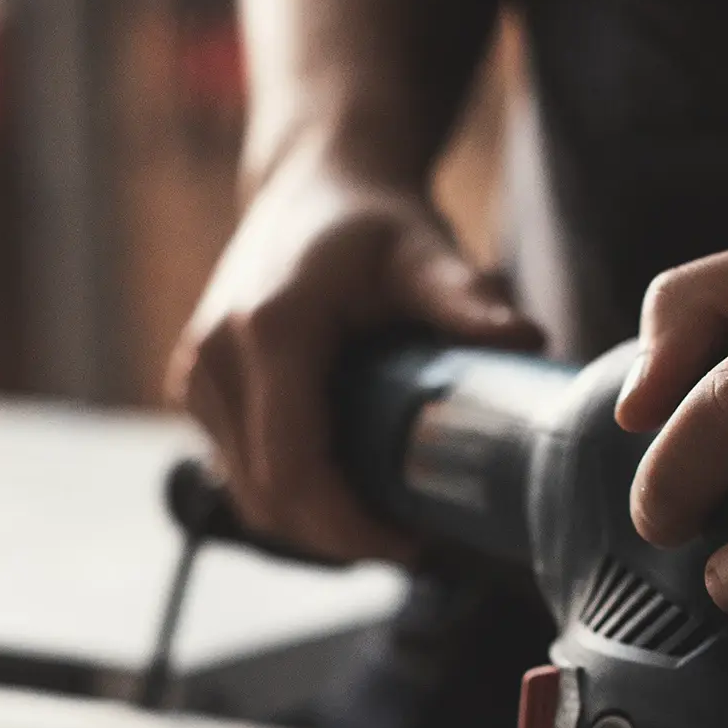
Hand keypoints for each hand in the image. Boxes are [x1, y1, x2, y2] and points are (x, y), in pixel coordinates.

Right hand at [168, 155, 542, 561]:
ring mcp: (197, 378)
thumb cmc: (373, 221)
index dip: (350, 528)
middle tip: (410, 544)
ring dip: (312, 527)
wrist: (312, 183)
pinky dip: (288, 499)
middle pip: (270, 498)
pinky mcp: (196, 390)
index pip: (295, 471)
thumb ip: (467, 301)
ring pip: (250, 496)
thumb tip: (531, 340)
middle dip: (338, 538)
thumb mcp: (425, 254)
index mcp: (268, 332)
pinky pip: (239, 473)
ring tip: (382, 523)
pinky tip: (343, 496)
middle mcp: (216, 360)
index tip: (412, 545)